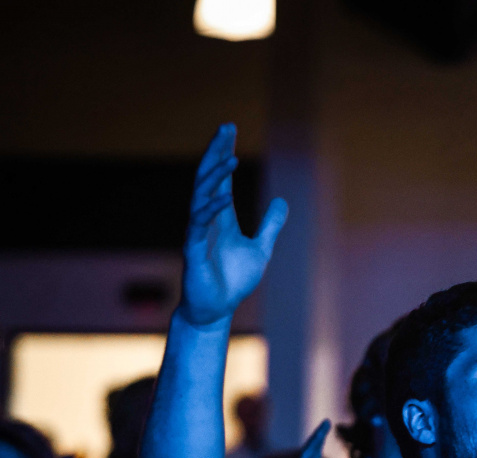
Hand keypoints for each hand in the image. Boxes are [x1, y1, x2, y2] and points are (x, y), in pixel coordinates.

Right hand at [181, 123, 287, 326]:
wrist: (216, 309)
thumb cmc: (233, 280)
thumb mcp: (261, 249)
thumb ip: (270, 225)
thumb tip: (282, 201)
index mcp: (220, 218)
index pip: (221, 178)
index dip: (224, 154)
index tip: (230, 130)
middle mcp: (206, 220)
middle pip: (208, 178)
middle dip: (216, 152)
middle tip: (226, 128)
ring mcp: (197, 233)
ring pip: (201, 196)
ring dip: (215, 175)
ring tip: (229, 155)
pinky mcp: (193, 250)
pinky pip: (198, 224)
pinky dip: (210, 209)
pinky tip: (222, 195)